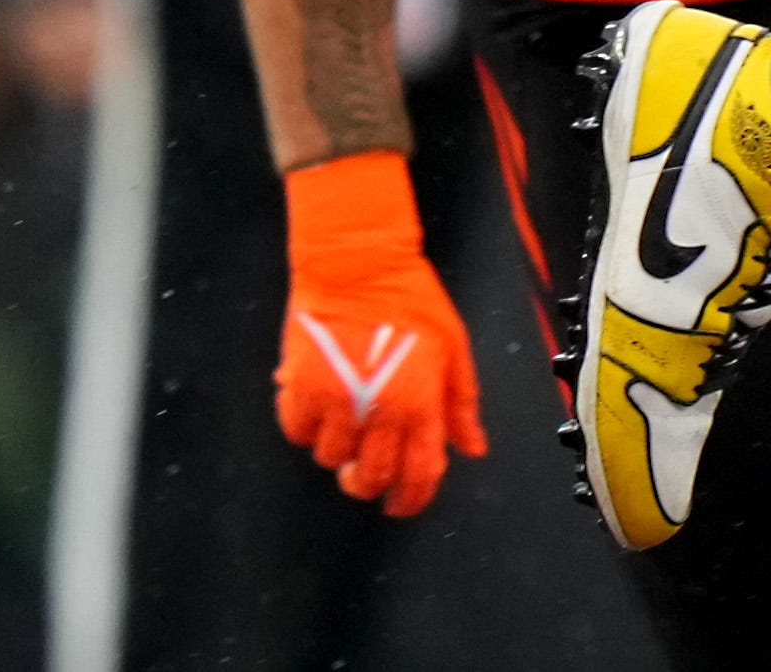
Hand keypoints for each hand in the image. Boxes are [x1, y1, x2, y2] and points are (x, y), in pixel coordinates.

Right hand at [275, 150, 487, 517]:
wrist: (359, 266)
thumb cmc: (411, 300)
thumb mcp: (454, 349)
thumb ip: (461, 404)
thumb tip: (472, 447)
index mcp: (420, 404)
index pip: (418, 474)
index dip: (411, 499)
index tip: (402, 505)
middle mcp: (377, 411)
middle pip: (368, 479)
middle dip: (369, 485)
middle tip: (367, 475)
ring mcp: (335, 403)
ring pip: (330, 458)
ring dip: (339, 450)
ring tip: (347, 422)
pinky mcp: (300, 389)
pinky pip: (298, 433)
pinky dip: (307, 428)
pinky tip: (320, 406)